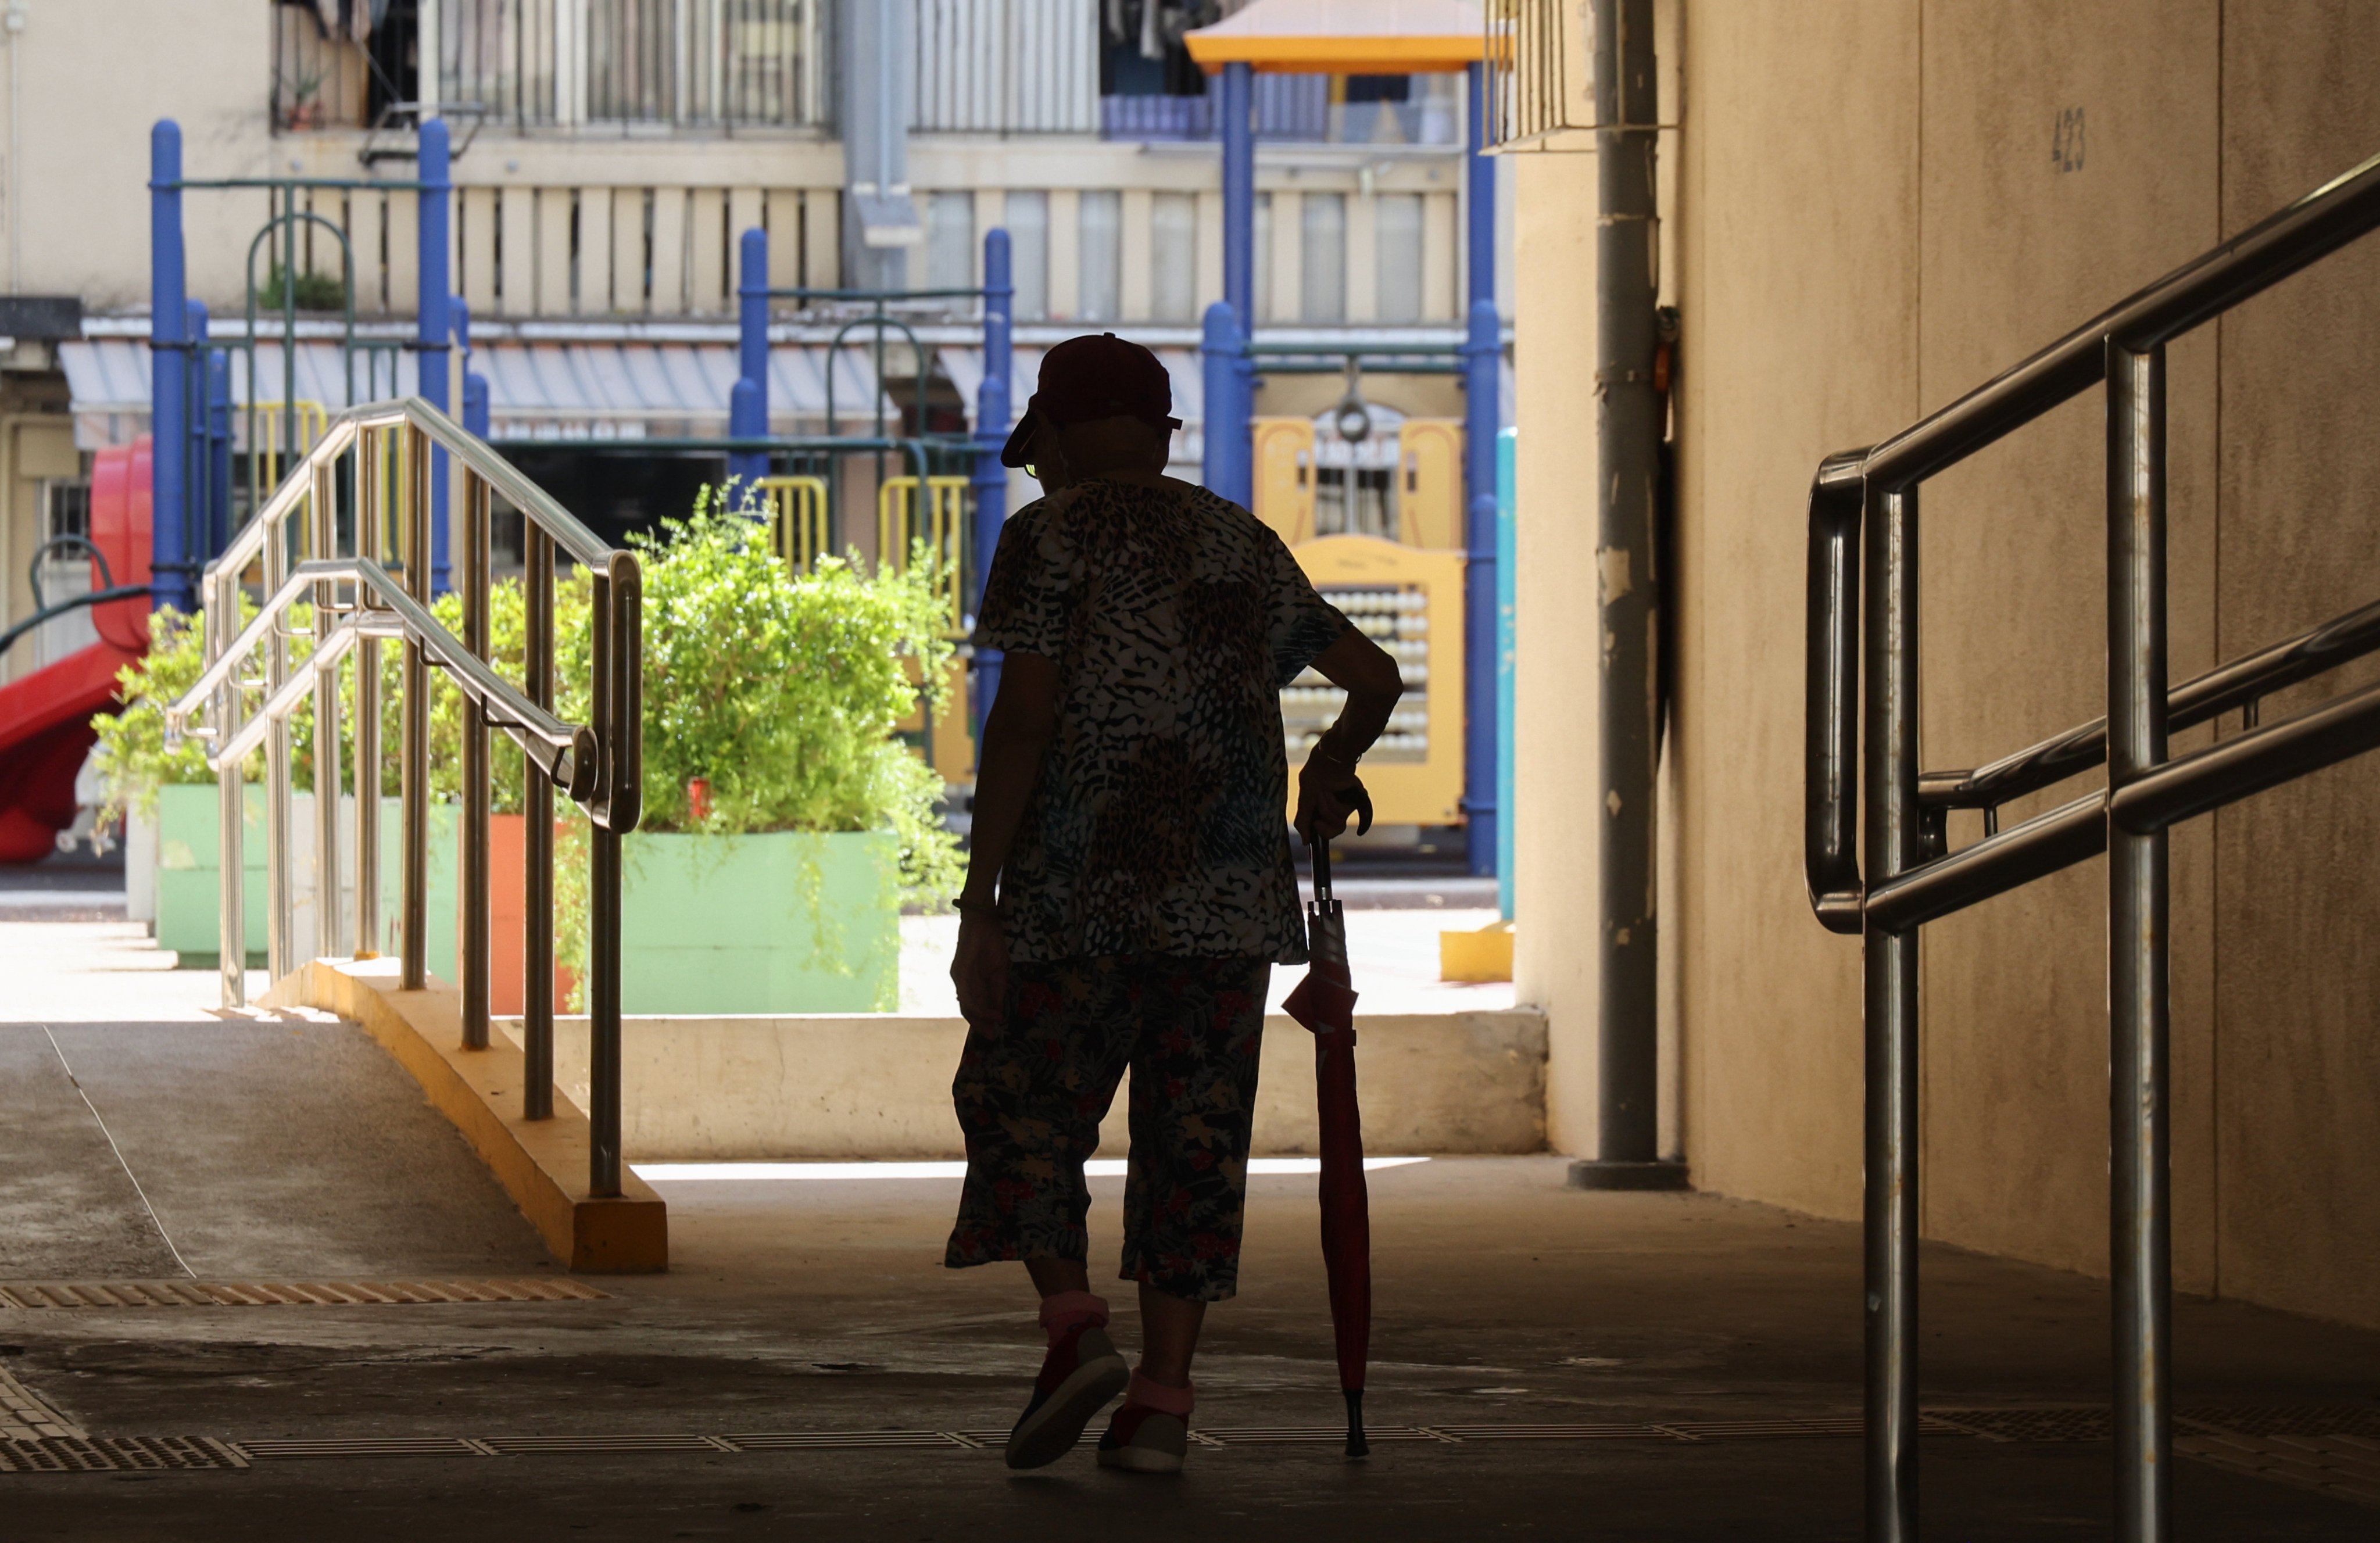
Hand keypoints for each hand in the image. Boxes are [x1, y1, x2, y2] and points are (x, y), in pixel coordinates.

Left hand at [951, 908, 1009, 1030]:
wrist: (984, 920)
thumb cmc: (992, 943)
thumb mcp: (1000, 971)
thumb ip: (997, 991)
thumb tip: (999, 1012)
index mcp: (971, 983)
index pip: (973, 1006)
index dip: (982, 1021)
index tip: (994, 1034)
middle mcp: (961, 981)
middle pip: (967, 1008)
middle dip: (980, 1023)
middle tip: (992, 1036)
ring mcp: (959, 975)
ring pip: (967, 1002)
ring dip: (981, 1016)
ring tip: (994, 1025)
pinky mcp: (960, 969)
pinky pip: (967, 991)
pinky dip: (978, 1003)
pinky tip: (989, 1010)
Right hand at [1295, 753, 1370, 843]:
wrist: (1326, 762)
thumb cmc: (1314, 777)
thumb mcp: (1304, 801)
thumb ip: (1302, 822)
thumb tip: (1305, 842)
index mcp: (1325, 812)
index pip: (1327, 832)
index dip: (1323, 833)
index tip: (1315, 831)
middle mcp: (1338, 811)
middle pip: (1335, 830)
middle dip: (1324, 821)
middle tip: (1320, 810)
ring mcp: (1348, 806)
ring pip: (1338, 821)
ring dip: (1326, 806)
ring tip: (1325, 793)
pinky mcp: (1357, 801)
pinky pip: (1344, 812)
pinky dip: (1333, 802)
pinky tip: (1332, 792)